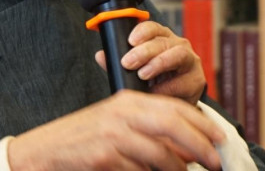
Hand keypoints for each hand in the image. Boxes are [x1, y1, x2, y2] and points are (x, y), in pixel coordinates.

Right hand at [7, 90, 224, 170]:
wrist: (45, 150)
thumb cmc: (84, 138)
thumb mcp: (117, 125)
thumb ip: (148, 129)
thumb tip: (185, 147)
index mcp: (129, 101)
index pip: (174, 106)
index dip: (201, 123)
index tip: (219, 138)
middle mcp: (123, 113)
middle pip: (173, 125)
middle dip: (200, 145)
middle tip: (215, 161)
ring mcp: (113, 134)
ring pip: (159, 153)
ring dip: (176, 168)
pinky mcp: (104, 155)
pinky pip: (137, 170)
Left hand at [95, 21, 206, 104]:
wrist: (177, 103)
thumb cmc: (156, 82)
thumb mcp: (136, 71)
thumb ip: (118, 63)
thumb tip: (100, 55)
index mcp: (162, 38)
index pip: (153, 27)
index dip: (142, 31)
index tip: (130, 40)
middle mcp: (178, 45)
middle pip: (163, 41)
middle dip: (144, 51)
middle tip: (128, 62)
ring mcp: (190, 61)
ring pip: (177, 55)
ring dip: (159, 63)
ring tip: (143, 74)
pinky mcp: (197, 80)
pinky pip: (183, 81)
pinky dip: (167, 88)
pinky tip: (155, 93)